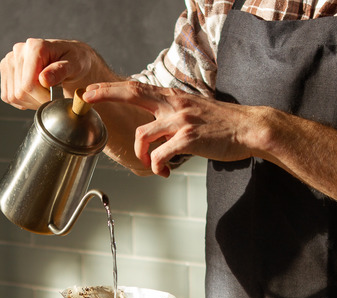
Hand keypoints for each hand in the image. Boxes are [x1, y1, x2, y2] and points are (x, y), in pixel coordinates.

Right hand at [0, 39, 110, 109]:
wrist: (70, 59)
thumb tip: (43, 79)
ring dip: (30, 102)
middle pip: (20, 92)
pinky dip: (22, 101)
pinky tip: (35, 93)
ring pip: (12, 96)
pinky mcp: (6, 71)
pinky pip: (7, 96)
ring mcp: (10, 60)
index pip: (29, 84)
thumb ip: (61, 70)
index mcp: (35, 47)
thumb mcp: (76, 65)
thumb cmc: (75, 60)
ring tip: (45, 93)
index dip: (43, 97)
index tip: (56, 98)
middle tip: (53, 95)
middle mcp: (19, 51)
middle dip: (38, 100)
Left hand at [82, 81, 264, 176]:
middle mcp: (174, 104)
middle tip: (86, 99)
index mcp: (173, 97)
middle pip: (132, 93)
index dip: (111, 88)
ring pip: (142, 135)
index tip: (90, 89)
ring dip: (141, 154)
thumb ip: (172, 115)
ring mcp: (180, 120)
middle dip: (105, 94)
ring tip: (152, 164)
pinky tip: (163, 172)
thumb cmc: (223, 124)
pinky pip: (159, 155)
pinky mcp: (188, 139)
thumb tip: (156, 131)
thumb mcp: (194, 111)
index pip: (136, 87)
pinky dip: (156, 167)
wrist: (250, 128)